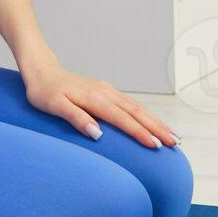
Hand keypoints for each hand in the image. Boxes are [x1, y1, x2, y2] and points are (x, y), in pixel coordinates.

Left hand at [23, 63, 179, 148]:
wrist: (41, 70)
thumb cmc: (44, 91)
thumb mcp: (54, 106)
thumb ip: (76, 118)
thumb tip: (98, 134)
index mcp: (95, 98)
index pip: (123, 119)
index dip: (140, 133)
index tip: (155, 146)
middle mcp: (106, 93)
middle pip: (138, 112)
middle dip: (158, 128)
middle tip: (176, 143)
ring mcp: (108, 91)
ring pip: (138, 107)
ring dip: (156, 121)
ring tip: (173, 136)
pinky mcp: (107, 91)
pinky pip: (132, 104)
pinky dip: (146, 114)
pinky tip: (152, 123)